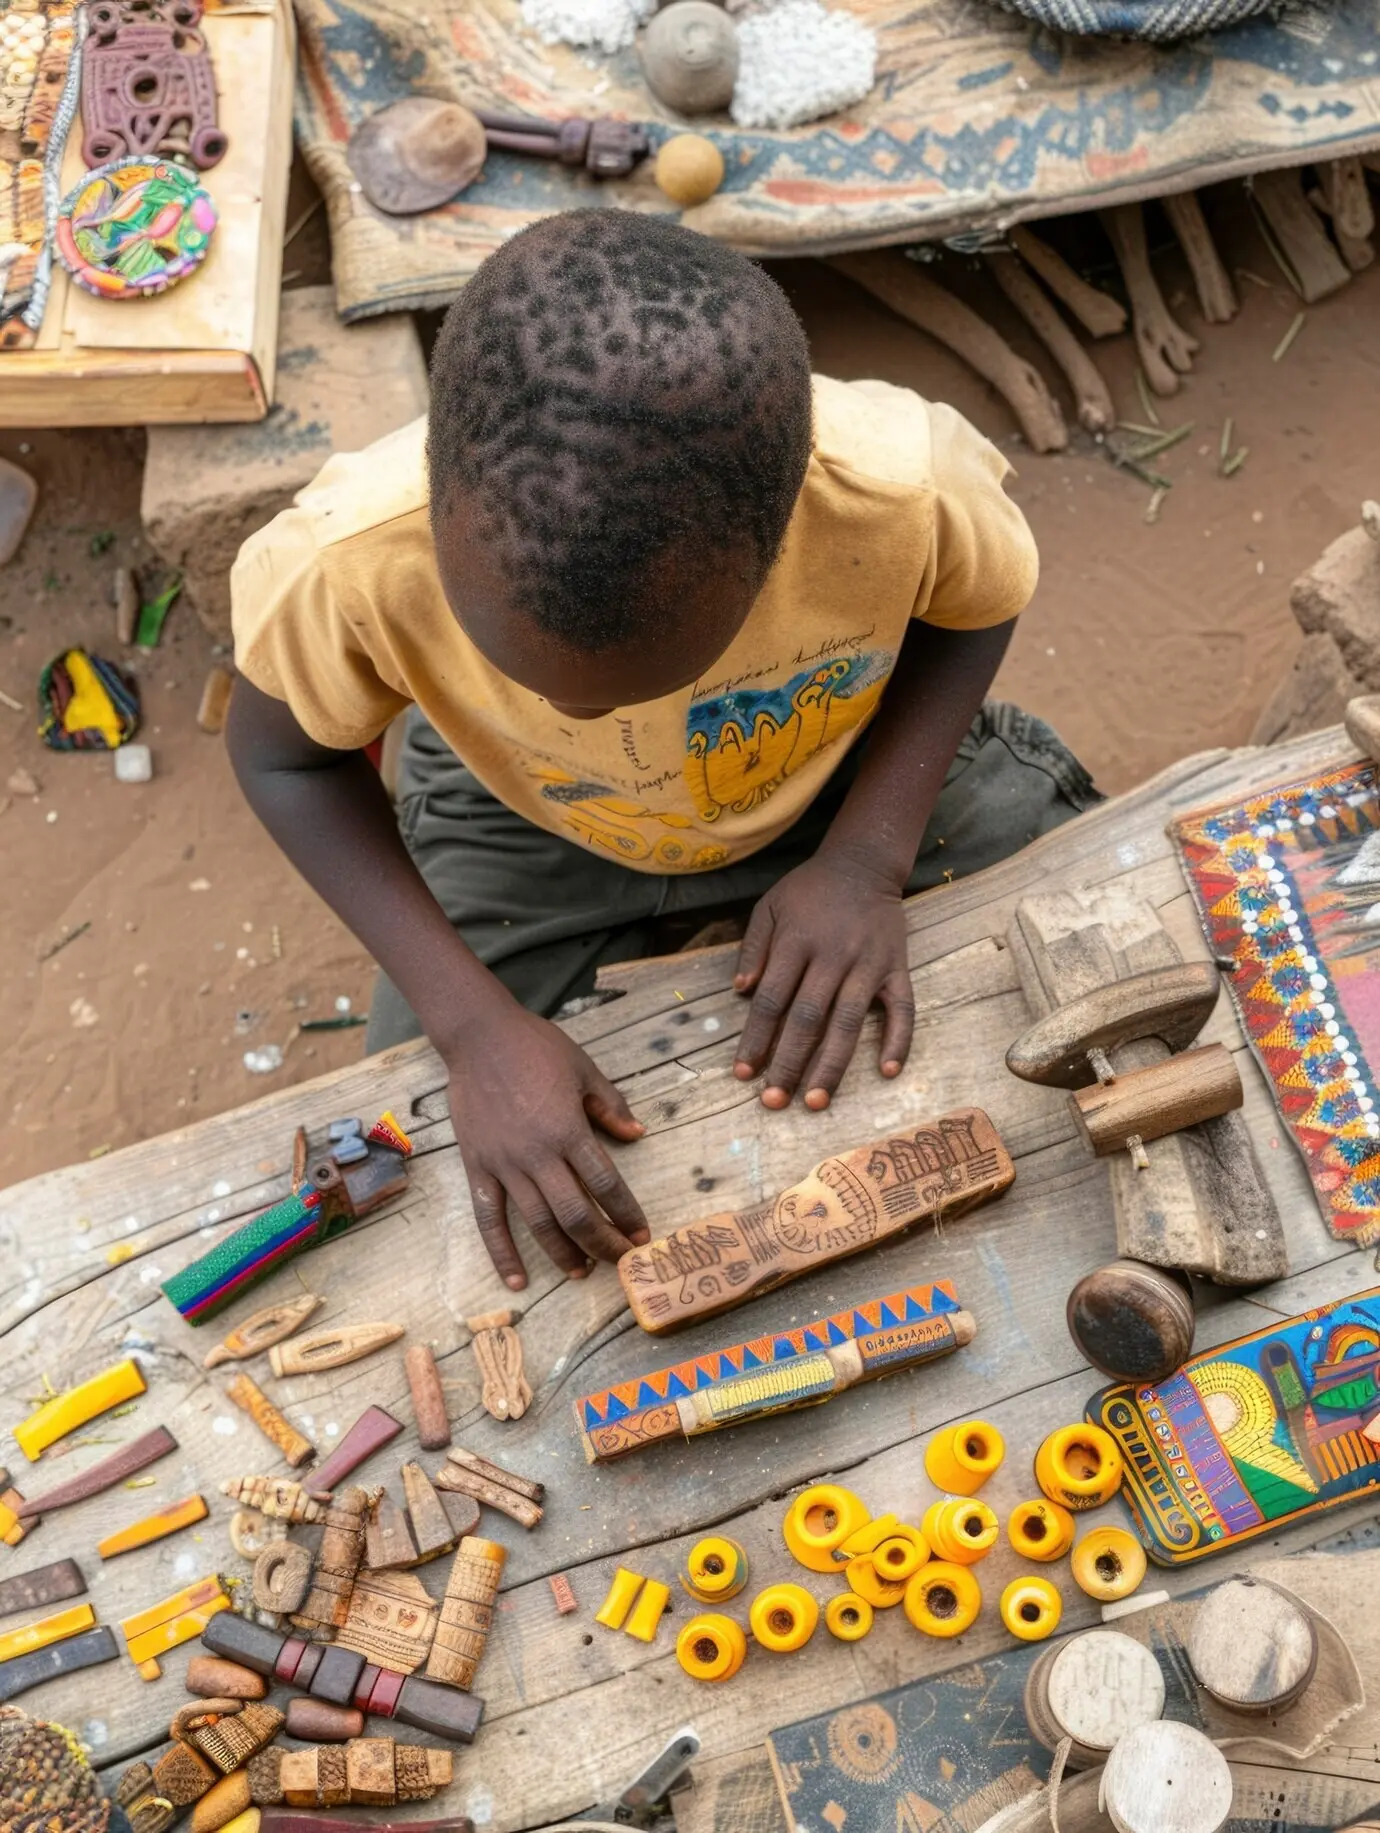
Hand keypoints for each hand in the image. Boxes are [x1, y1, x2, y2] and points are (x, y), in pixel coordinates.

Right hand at [442, 995, 649, 1288]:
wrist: (477, 1036)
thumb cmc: (535, 1047)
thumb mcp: (583, 1069)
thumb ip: (610, 1106)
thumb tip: (638, 1133)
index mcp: (569, 1129)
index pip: (606, 1184)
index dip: (628, 1214)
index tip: (642, 1234)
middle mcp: (537, 1154)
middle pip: (575, 1214)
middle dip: (603, 1243)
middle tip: (621, 1261)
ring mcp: (504, 1164)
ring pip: (537, 1223)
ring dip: (563, 1253)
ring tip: (582, 1272)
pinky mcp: (477, 1167)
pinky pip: (489, 1219)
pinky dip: (502, 1253)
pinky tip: (517, 1280)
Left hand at [732, 854, 914, 1110]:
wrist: (864, 863)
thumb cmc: (809, 890)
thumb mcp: (769, 906)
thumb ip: (753, 948)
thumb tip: (740, 992)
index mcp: (797, 941)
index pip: (771, 1000)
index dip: (755, 1039)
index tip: (743, 1074)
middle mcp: (833, 955)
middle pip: (807, 1018)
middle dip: (788, 1063)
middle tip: (773, 1102)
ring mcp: (869, 964)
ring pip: (848, 1023)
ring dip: (832, 1065)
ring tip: (816, 1101)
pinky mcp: (898, 968)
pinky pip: (903, 1009)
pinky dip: (898, 1040)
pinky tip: (887, 1071)